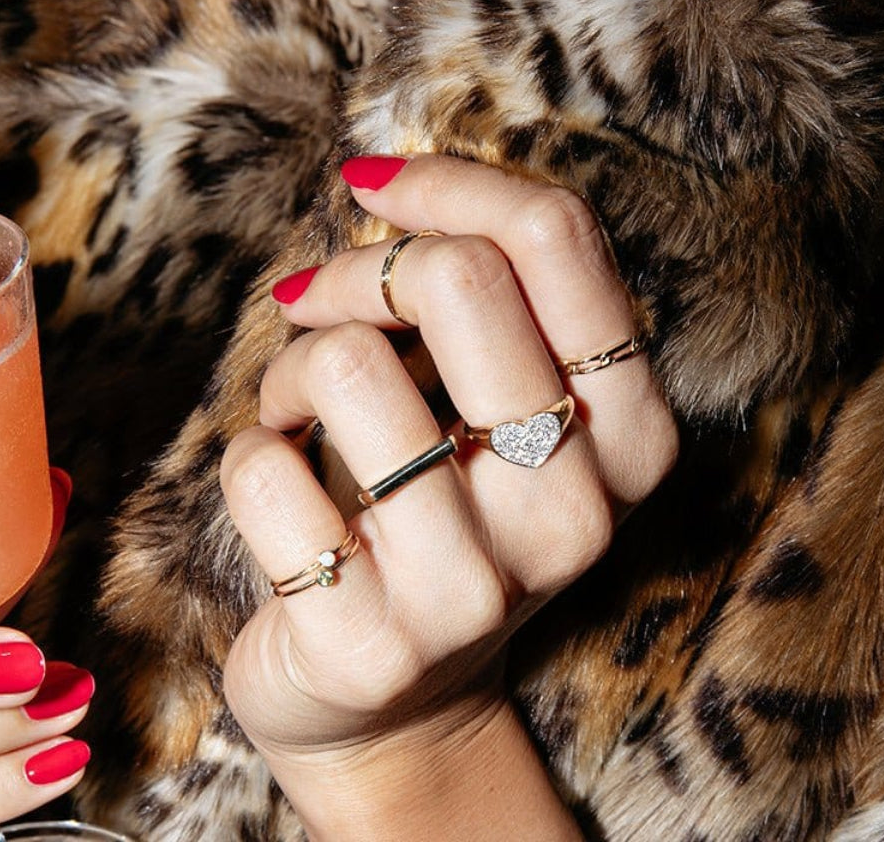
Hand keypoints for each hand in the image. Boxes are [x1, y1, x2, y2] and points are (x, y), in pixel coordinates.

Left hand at [219, 155, 677, 831]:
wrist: (393, 704)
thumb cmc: (444, 516)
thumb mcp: (505, 408)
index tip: (372, 186)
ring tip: (298, 416)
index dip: (449, 183)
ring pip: (346, 365)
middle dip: (358, 272)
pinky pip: (262, 469)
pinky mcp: (370, 643)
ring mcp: (478, 585)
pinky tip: (283, 494)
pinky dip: (249, 455)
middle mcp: (577, 509)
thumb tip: (381, 179)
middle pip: (460, 278)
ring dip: (291, 369)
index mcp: (634, 431)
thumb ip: (491, 300)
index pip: (556, 235)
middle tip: (319, 306)